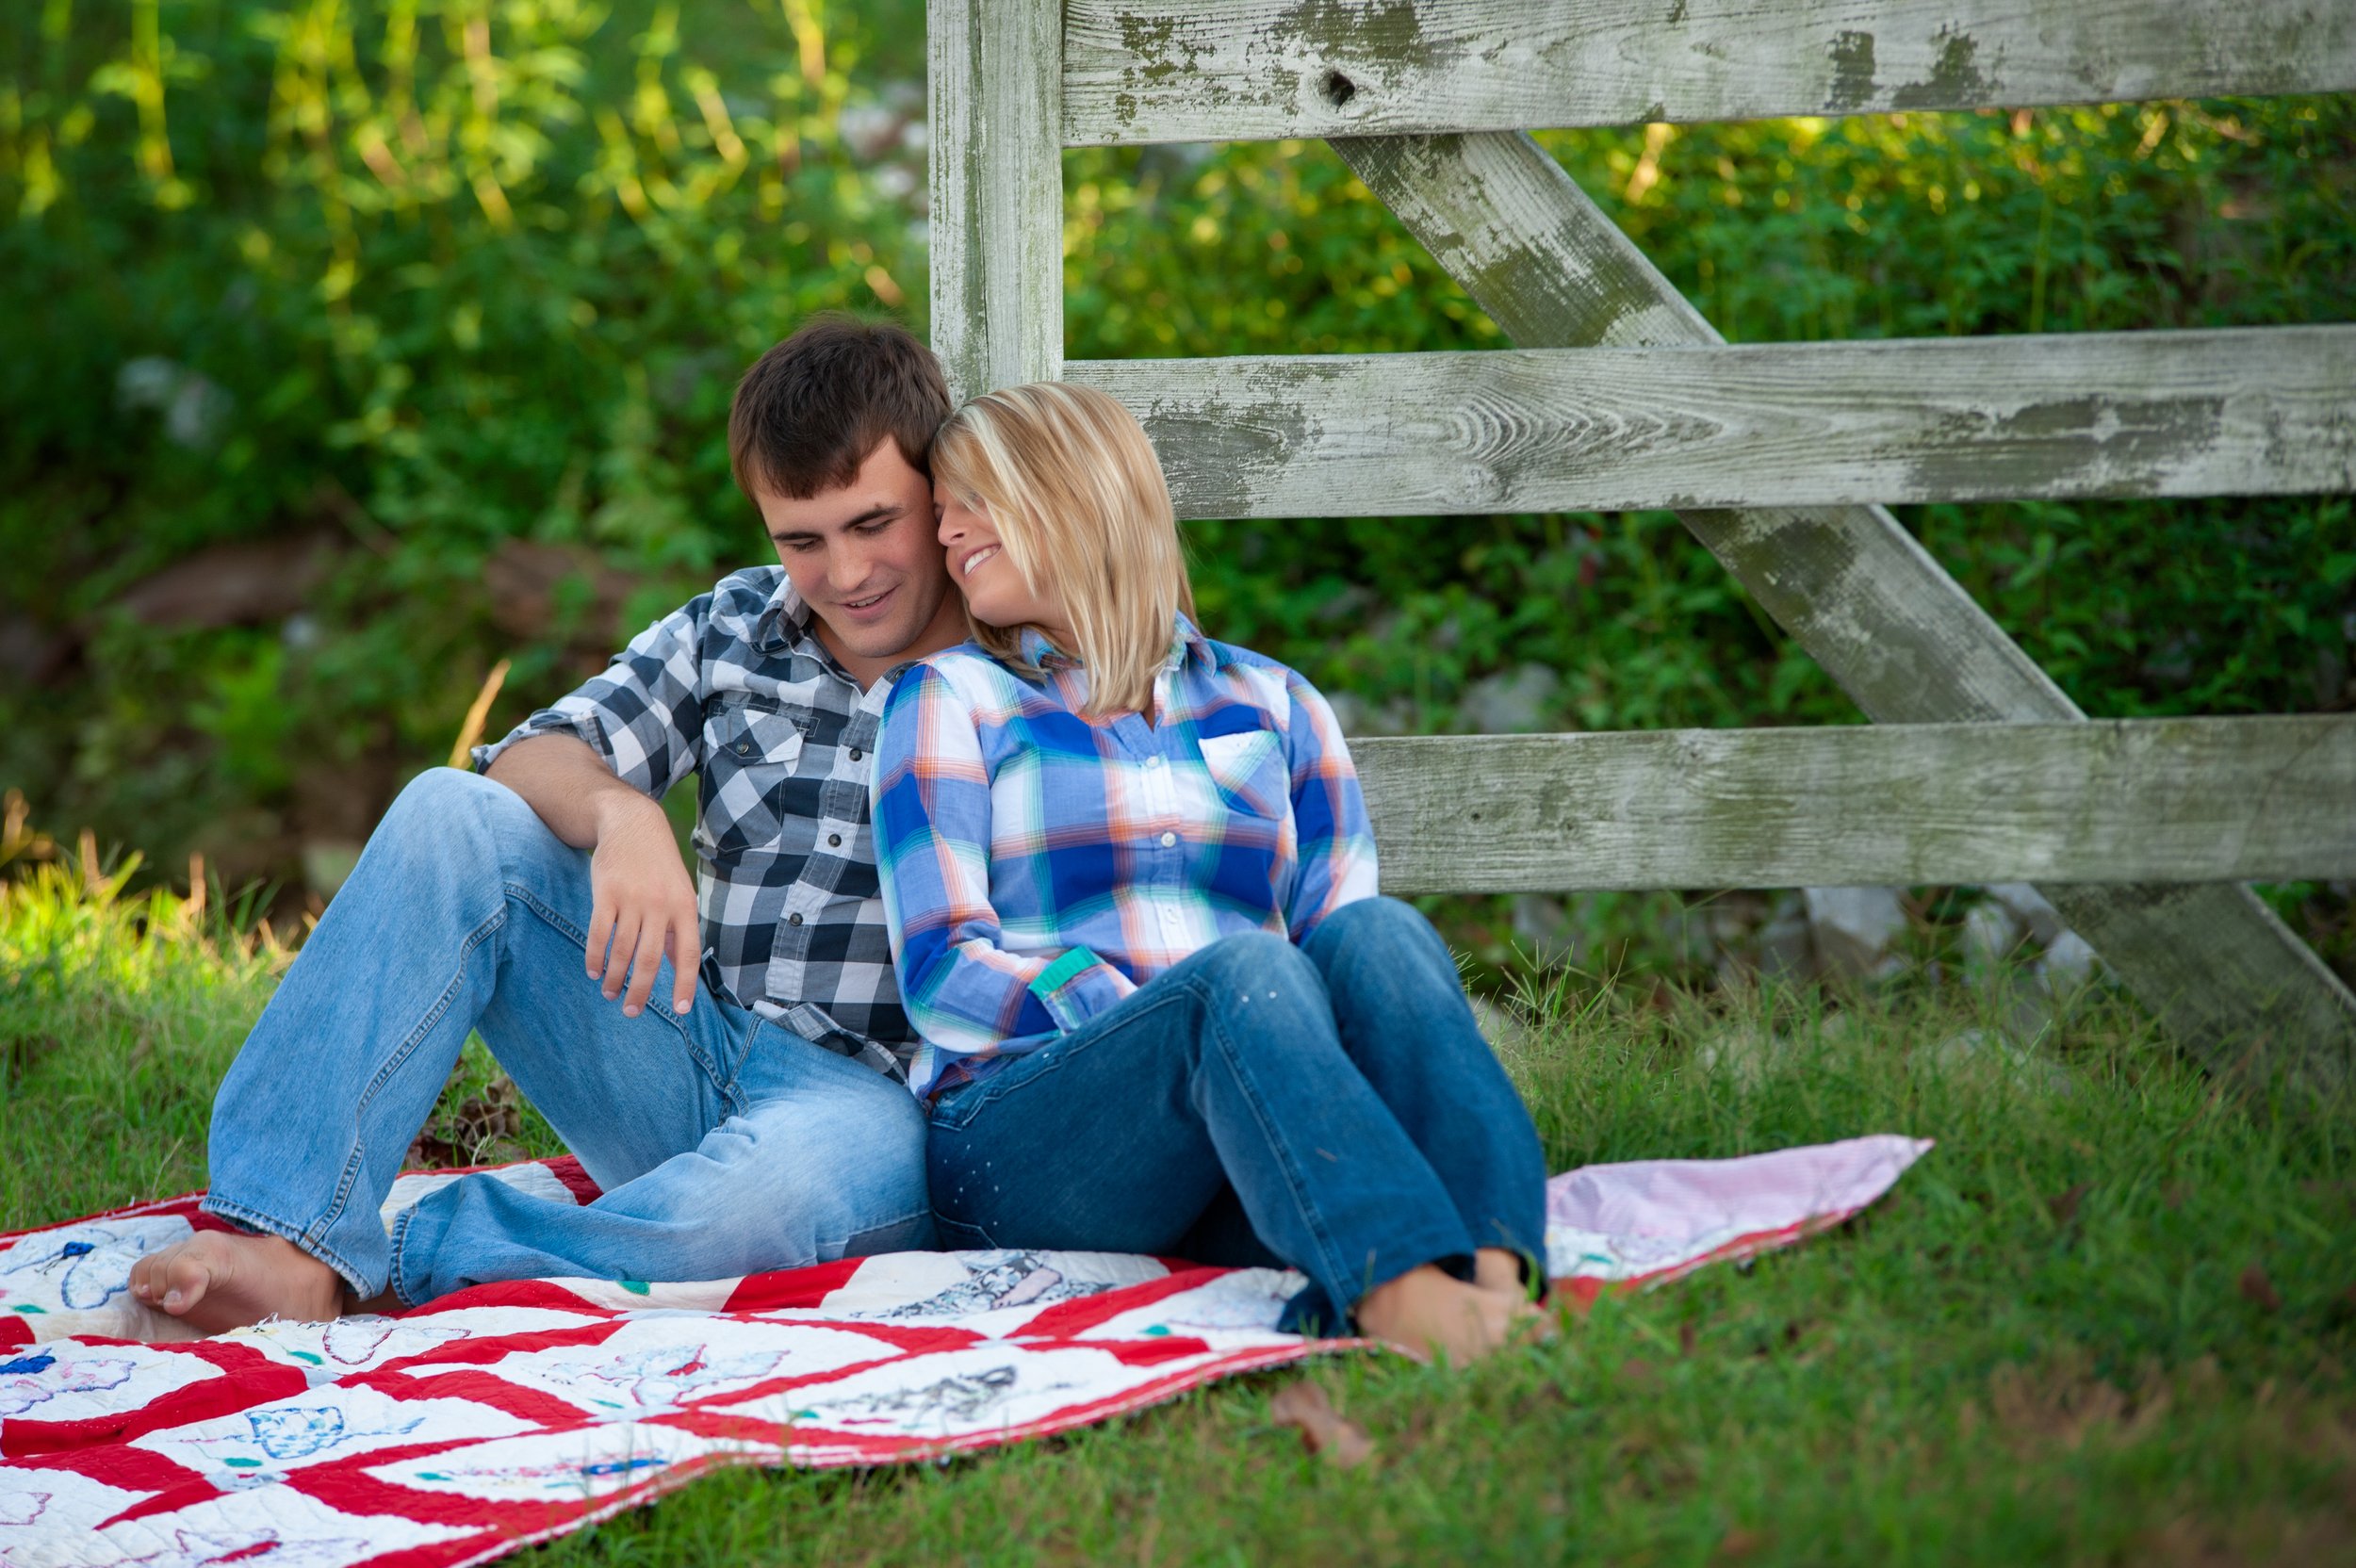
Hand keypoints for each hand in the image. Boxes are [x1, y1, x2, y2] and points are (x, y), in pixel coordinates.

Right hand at [585, 794, 700, 1016]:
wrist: (633, 824)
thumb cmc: (659, 867)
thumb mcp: (680, 893)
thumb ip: (678, 930)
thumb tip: (679, 968)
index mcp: (684, 907)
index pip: (688, 954)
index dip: (686, 984)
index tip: (682, 1010)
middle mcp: (660, 905)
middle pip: (650, 959)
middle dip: (641, 991)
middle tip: (631, 1012)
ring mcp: (632, 899)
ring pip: (622, 951)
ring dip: (615, 978)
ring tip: (611, 994)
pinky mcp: (606, 893)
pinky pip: (599, 934)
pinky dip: (595, 957)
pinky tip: (594, 972)